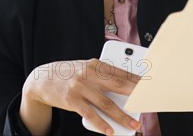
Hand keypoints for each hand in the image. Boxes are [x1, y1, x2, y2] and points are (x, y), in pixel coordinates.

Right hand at [21, 59, 140, 135]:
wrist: (42, 79)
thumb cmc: (69, 74)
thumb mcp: (86, 69)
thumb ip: (102, 76)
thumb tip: (124, 90)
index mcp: (96, 64)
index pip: (122, 72)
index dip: (137, 81)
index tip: (150, 87)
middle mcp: (89, 73)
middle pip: (118, 85)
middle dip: (135, 96)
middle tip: (148, 104)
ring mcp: (80, 87)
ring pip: (106, 103)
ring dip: (121, 116)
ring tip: (133, 124)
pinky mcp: (72, 100)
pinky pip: (90, 114)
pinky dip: (101, 124)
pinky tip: (110, 131)